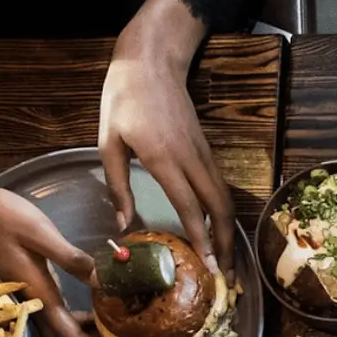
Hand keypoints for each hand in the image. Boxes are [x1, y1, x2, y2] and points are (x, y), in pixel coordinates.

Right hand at [0, 154, 113, 336]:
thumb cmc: (5, 217)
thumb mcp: (42, 233)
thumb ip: (72, 259)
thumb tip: (105, 280)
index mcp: (39, 294)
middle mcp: (34, 305)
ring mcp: (30, 301)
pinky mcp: (31, 293)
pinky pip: (57, 324)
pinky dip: (78, 331)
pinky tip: (98, 321)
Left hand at [100, 0, 234, 271]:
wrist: (151, 63)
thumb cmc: (123, 100)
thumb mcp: (108, 141)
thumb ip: (117, 185)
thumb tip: (124, 225)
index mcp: (163, 158)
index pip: (189, 205)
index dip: (199, 238)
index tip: (206, 264)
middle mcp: (191, 159)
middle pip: (219, 208)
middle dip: (225, 244)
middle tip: (224, 274)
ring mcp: (203, 155)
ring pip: (224, 199)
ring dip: (228, 232)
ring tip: (225, 261)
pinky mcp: (206, 152)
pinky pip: (220, 189)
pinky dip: (222, 215)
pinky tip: (217, 232)